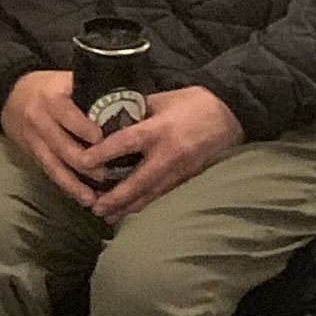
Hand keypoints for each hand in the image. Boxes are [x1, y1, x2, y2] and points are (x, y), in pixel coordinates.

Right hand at [0, 69, 108, 202]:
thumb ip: (91, 92)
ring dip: (76, 185)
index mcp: (52, 99)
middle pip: (64, 148)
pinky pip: (50, 173)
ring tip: (95, 199)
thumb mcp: (66, 80)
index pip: (69, 117)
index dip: (86, 130)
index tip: (106, 141)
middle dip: (87, 164)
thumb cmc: (48, 86)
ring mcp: (34, 140)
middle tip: (110, 174)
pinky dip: (66, 186)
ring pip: (56, 166)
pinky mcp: (32, 155)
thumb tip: (129, 103)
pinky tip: (81, 198)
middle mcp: (40, 121)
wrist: (10, 94)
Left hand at [81, 84, 244, 221]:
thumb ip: (136, 110)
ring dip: (127, 207)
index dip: (103, 153)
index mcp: (159, 129)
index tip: (83, 162)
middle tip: (94, 208)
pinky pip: (162, 195)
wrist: (232, 115)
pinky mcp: (187, 178)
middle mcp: (168, 154)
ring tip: (107, 217)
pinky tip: (131, 211)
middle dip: (115, 198)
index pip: (125, 143)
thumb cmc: (195, 102)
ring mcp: (179, 170)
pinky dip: (145, 204)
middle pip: (137, 182)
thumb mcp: (163, 99)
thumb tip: (108, 117)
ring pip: (149, 195)